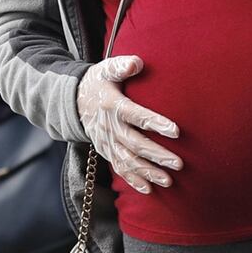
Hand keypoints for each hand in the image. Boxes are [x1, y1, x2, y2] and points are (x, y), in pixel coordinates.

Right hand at [77, 56, 182, 194]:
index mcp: (112, 105)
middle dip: (156, 154)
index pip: (136, 115)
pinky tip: (149, 189)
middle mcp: (109, 127)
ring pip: (127, 160)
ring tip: (168, 180)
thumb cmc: (98, 82)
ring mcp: (106, 141)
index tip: (176, 131)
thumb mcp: (106, 69)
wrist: (74, 100)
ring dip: (147, 172)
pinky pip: (119, 168)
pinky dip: (133, 180)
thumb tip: (137, 63)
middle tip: (178, 163)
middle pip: (134, 143)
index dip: (155, 123)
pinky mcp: (105, 150)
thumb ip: (121, 66)